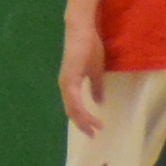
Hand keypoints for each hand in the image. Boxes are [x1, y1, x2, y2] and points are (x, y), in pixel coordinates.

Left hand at [61, 20, 108, 135]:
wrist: (82, 30)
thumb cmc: (89, 47)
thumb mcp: (96, 71)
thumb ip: (96, 86)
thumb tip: (99, 101)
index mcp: (70, 84)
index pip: (74, 108)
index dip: (83, 120)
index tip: (94, 130)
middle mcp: (65, 85)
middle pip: (72, 111)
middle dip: (83, 124)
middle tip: (93, 135)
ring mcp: (66, 82)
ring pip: (72, 108)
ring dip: (83, 120)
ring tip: (94, 129)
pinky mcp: (70, 77)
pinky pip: (74, 99)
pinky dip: (81, 110)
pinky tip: (89, 116)